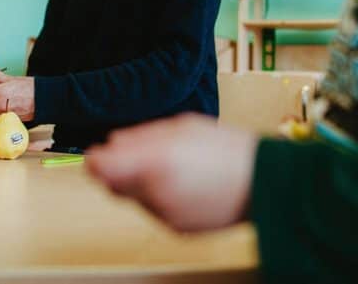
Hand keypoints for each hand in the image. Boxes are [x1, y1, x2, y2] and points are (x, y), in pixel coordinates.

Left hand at [86, 114, 257, 231]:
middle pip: (114, 185)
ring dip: (144, 183)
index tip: (96, 154)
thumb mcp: (181, 127)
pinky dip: (162, 197)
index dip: (94, 161)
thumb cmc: (225, 148)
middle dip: (120, 171)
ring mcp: (166, 215)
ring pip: (136, 198)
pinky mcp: (178, 230)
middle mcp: (155, 193)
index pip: (101, 168)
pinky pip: (157, 210)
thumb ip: (141, 136)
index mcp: (155, 163)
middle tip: (144, 155)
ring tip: (178, 167)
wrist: (263, 183)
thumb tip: (112, 143)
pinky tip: (188, 184)